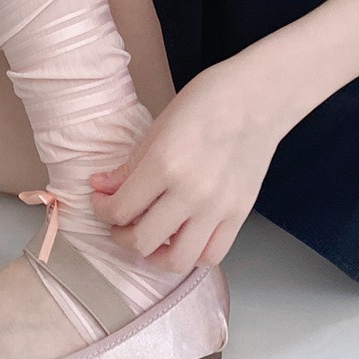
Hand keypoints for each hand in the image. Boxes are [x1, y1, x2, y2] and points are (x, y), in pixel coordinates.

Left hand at [89, 56, 293, 272]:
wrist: (257, 98)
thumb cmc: (206, 102)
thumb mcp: (157, 127)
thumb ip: (130, 165)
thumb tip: (102, 187)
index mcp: (164, 164)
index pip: (120, 209)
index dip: (101, 209)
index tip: (101, 201)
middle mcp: (191, 193)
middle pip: (142, 242)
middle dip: (120, 236)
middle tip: (118, 223)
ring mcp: (218, 208)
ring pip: (177, 261)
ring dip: (154, 255)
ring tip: (148, 238)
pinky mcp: (239, 215)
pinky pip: (211, 254)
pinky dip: (191, 254)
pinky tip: (180, 238)